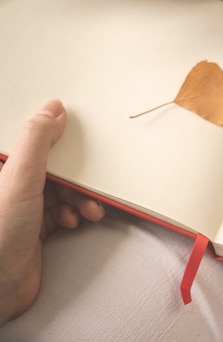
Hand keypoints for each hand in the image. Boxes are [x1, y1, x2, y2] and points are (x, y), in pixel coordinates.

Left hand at [0, 100, 104, 324]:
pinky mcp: (34, 229)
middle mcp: (9, 185)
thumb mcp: (20, 179)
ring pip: (60, 191)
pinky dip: (74, 215)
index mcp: (0, 168)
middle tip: (90, 181)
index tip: (76, 132)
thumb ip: (36, 141)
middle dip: (75, 176)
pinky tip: (75, 222)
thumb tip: (53, 109)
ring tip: (88, 210)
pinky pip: (62, 212)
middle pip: (50, 167)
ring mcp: (22, 208)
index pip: (28, 141)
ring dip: (79, 198)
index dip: (52, 135)